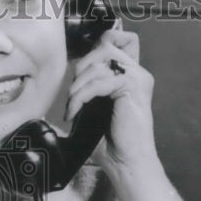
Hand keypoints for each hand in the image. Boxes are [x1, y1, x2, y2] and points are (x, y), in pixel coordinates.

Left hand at [65, 28, 158, 173]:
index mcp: (129, 73)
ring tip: (72, 106)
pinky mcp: (132, 87)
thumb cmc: (109, 141)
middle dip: (81, 67)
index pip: (114, 38)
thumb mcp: (93, 108)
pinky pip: (98, 82)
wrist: (126, 162)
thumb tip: (63, 80)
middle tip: (74, 95)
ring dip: (78, 85)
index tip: (78, 74)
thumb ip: (86, 88)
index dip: (94, 46)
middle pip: (103, 44)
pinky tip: (75, 113)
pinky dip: (81, 97)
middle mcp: (136, 71)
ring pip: (99, 62)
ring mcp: (137, 77)